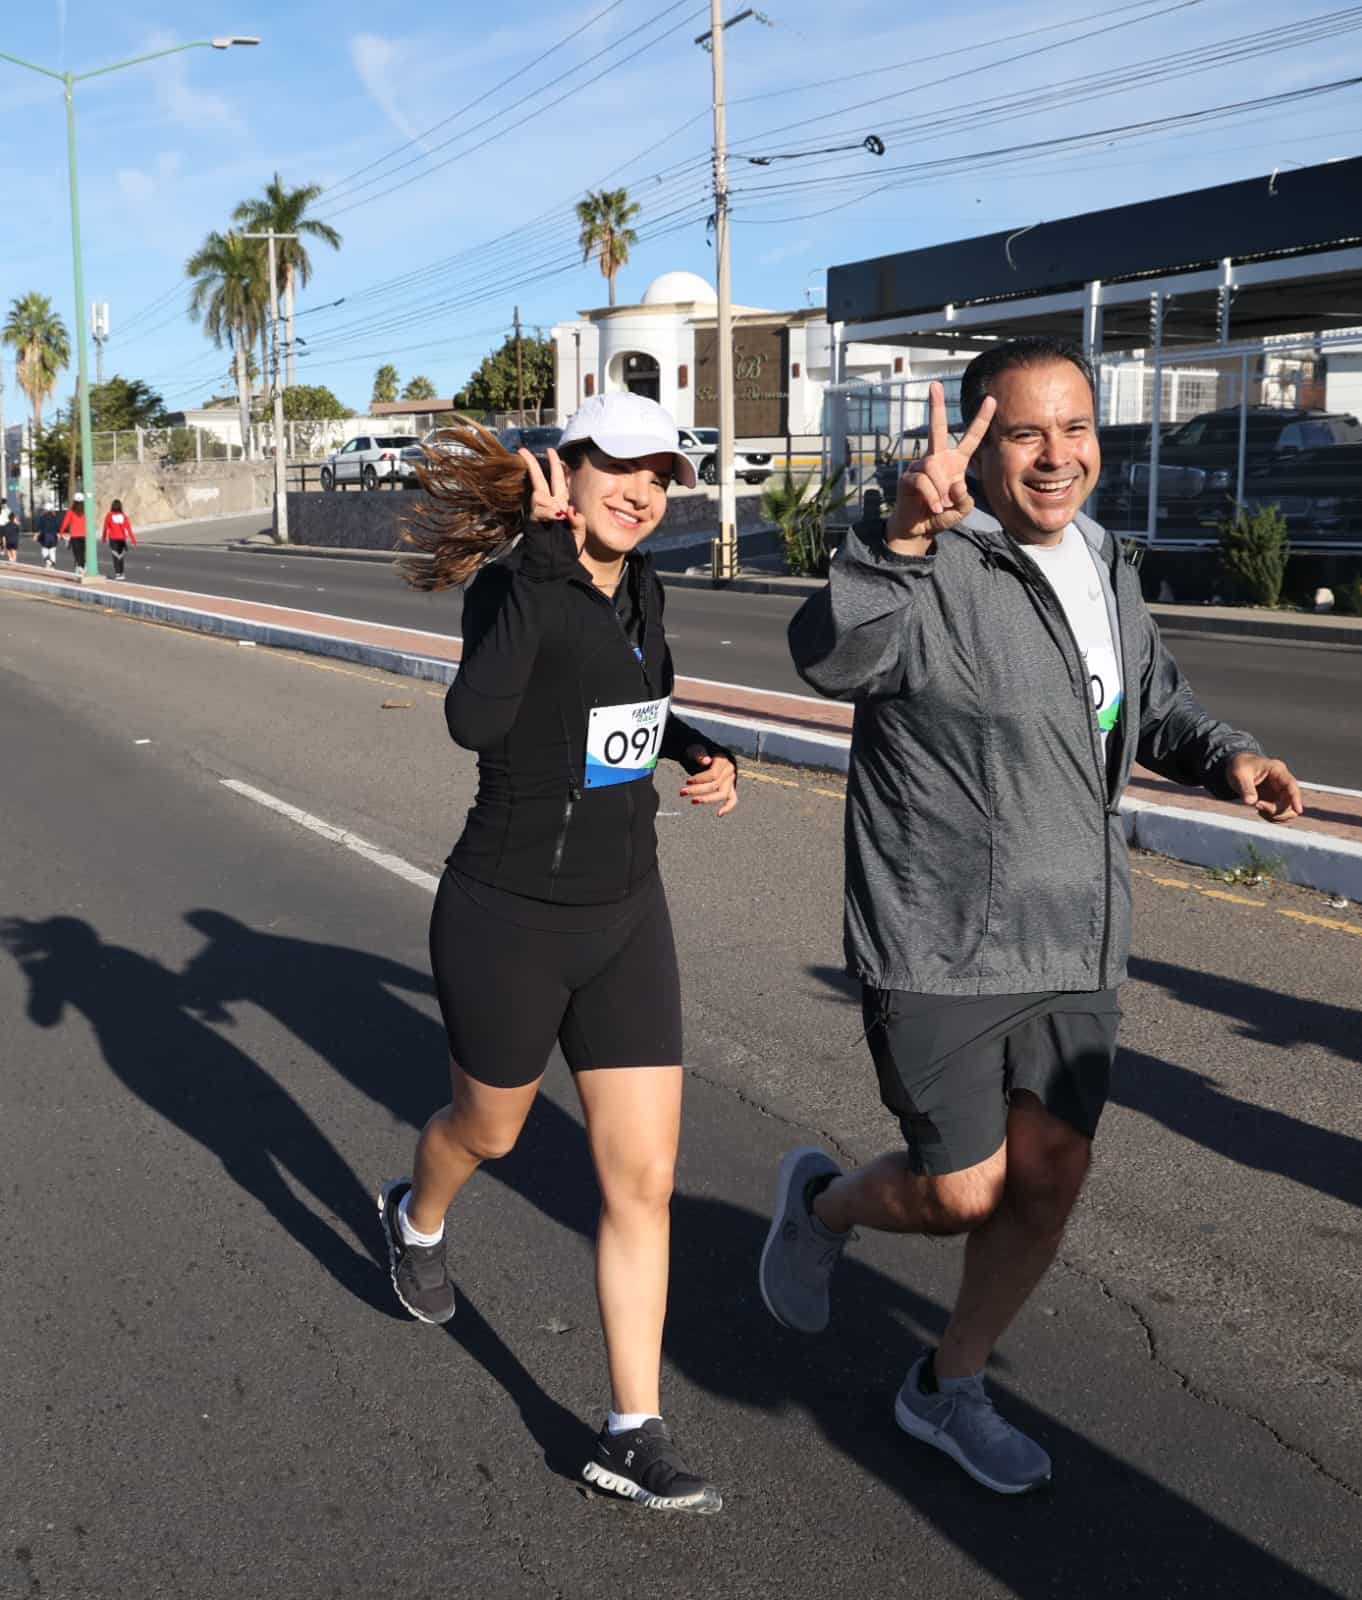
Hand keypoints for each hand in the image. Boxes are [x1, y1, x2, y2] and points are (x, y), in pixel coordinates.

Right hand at [521, 447, 585, 552]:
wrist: (555, 566)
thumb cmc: (568, 550)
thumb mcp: (580, 534)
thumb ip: (579, 521)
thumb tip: (569, 510)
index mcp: (561, 504)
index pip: (558, 481)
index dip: (556, 465)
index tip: (552, 452)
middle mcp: (550, 505)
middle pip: (541, 479)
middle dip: (534, 464)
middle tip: (523, 450)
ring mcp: (540, 512)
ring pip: (539, 494)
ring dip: (549, 503)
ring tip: (558, 518)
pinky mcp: (534, 520)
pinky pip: (539, 509)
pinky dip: (548, 512)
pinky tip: (556, 518)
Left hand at [679, 753, 737, 817]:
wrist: (704, 754)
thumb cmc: (699, 752)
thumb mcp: (696, 749)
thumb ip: (700, 754)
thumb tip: (706, 761)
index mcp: (723, 760)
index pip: (713, 774)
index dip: (699, 779)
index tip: (687, 781)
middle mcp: (729, 771)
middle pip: (715, 785)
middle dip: (698, 790)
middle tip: (682, 792)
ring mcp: (731, 780)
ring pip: (722, 794)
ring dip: (707, 799)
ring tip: (692, 801)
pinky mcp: (730, 788)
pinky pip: (733, 800)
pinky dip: (728, 807)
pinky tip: (719, 814)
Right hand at [887, 381, 996, 551]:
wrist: (917, 529)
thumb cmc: (941, 515)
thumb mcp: (961, 509)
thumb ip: (965, 498)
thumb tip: (955, 482)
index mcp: (955, 463)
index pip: (970, 438)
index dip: (981, 420)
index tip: (991, 399)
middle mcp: (937, 459)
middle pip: (937, 428)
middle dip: (935, 406)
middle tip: (934, 384)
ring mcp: (920, 466)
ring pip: (933, 466)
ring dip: (940, 489)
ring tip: (941, 505)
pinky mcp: (908, 478)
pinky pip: (923, 481)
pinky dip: (932, 497)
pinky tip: (934, 507)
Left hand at [1226, 753, 1302, 822]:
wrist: (1238, 767)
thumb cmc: (1240, 766)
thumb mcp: (1239, 774)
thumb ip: (1245, 787)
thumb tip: (1251, 802)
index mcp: (1277, 770)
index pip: (1291, 784)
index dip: (1296, 798)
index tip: (1298, 810)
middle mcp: (1282, 782)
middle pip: (1290, 801)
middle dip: (1277, 810)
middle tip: (1257, 806)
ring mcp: (1280, 792)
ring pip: (1288, 810)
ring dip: (1274, 815)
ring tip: (1256, 807)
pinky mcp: (1275, 800)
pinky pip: (1279, 813)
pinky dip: (1270, 816)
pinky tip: (1259, 809)